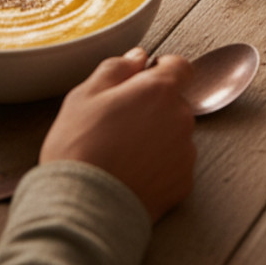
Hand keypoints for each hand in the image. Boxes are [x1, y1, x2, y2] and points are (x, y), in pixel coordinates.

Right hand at [40, 47, 195, 220]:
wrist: (83, 207)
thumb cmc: (80, 148)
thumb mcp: (85, 96)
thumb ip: (116, 68)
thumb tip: (138, 56)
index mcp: (159, 90)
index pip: (180, 66)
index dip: (162, 69)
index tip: (143, 79)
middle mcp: (180, 117)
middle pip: (175, 102)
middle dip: (153, 107)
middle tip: (119, 124)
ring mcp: (185, 152)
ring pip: (175, 134)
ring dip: (157, 137)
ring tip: (122, 153)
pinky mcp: (183, 183)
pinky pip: (175, 164)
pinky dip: (159, 166)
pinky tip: (132, 172)